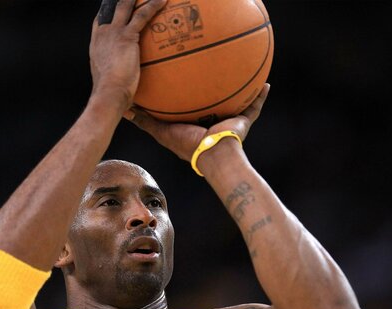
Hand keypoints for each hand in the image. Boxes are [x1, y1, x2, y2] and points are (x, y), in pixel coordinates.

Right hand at [89, 0, 166, 109]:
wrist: (109, 94)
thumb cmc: (110, 96)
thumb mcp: (110, 87)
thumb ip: (117, 86)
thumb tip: (128, 107)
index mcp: (97, 46)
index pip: (100, 22)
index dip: (107, 13)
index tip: (112, 6)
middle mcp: (102, 35)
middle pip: (111, 9)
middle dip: (121, 0)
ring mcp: (113, 33)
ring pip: (125, 6)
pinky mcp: (126, 35)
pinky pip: (142, 15)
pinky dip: (153, 5)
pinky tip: (163, 0)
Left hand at [127, 83, 270, 160]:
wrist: (213, 154)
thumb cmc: (187, 145)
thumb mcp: (162, 131)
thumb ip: (145, 120)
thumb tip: (125, 110)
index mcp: (195, 124)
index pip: (192, 105)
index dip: (190, 93)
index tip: (186, 78)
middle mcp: (214, 122)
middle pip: (216, 101)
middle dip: (217, 89)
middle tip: (215, 71)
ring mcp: (229, 122)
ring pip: (237, 102)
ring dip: (241, 89)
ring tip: (243, 71)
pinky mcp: (243, 122)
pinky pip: (254, 106)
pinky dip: (260, 97)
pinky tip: (265, 84)